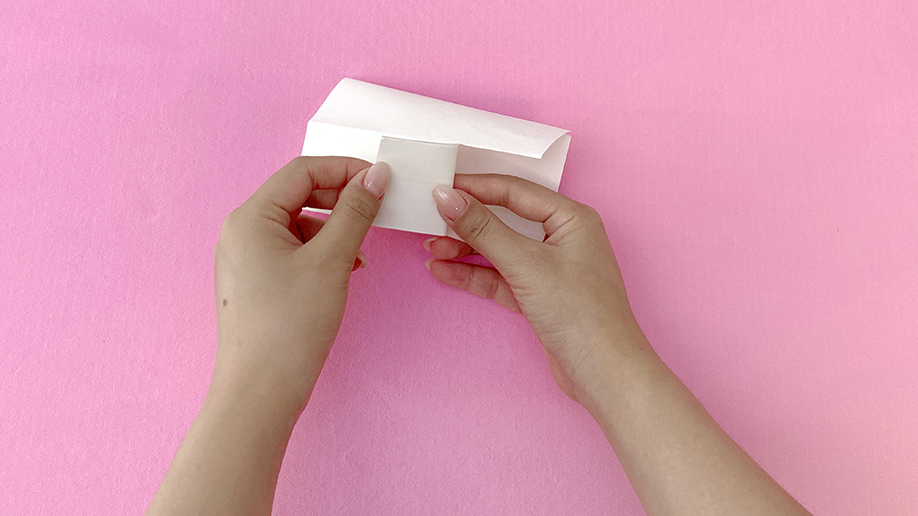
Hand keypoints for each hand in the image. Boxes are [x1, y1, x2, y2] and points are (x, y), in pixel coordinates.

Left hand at [213, 156, 389, 414]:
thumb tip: (375, 175)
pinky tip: (343, 273)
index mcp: (250, 217)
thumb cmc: (290, 326)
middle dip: (340, 200)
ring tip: (360, 256)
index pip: (302, 172)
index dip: (344, 169)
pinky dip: (321, 254)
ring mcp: (245, 259)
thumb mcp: (331, 261)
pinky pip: (292, 251)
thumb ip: (356, 213)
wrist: (261, 391)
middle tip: (376, 211)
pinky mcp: (256, 283)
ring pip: (298, 225)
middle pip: (298, 195)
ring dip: (334, 230)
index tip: (381, 179)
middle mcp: (241, 232)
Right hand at [426, 174, 642, 402]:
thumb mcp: (526, 264)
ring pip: (499, 250)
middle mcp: (563, 238)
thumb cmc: (582, 313)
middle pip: (505, 220)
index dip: (476, 188)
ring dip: (465, 249)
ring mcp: (550, 269)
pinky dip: (473, 275)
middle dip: (467, 222)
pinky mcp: (539, 296)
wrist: (602, 373)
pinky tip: (443, 271)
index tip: (441, 188)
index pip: (515, 191)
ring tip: (431, 248)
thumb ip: (483, 229)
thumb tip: (448, 198)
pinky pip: (499, 277)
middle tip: (431, 218)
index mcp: (571, 219)